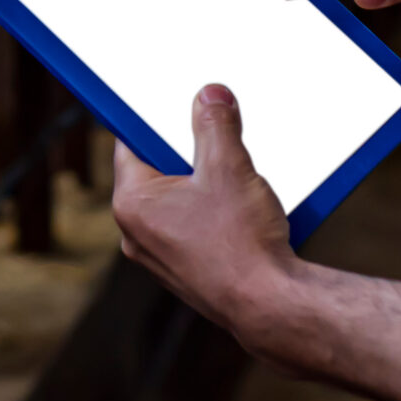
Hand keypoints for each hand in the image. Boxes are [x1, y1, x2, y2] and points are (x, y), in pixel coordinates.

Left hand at [111, 86, 298, 336]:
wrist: (270, 304)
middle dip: (190, 152)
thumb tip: (209, 96)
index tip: (175, 104)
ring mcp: (161, 257)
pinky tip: (244, 208)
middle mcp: (136, 234)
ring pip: (180, 201)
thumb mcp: (228, 166)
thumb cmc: (240, 242)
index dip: (154, 120)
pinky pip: (194, 227)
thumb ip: (214, 124)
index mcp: (131, 204)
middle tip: (218, 140)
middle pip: (158, 171)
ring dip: (207, 183)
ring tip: (237, 178)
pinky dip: (215, 212)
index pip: (131, 143)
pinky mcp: (187, 272)